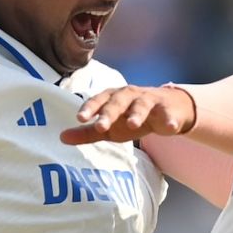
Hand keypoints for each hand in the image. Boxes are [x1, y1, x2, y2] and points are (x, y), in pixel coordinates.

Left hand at [60, 85, 195, 146]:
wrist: (167, 109)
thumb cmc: (131, 117)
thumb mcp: (110, 127)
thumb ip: (88, 132)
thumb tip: (61, 137)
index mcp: (113, 98)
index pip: (99, 100)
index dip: (90, 108)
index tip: (80, 119)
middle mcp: (130, 95)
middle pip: (118, 101)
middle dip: (110, 112)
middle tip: (101, 126)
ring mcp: (150, 101)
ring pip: (142, 105)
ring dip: (137, 113)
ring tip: (133, 124)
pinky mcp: (168, 110)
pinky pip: (168, 114)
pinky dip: (170, 119)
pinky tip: (171, 127)